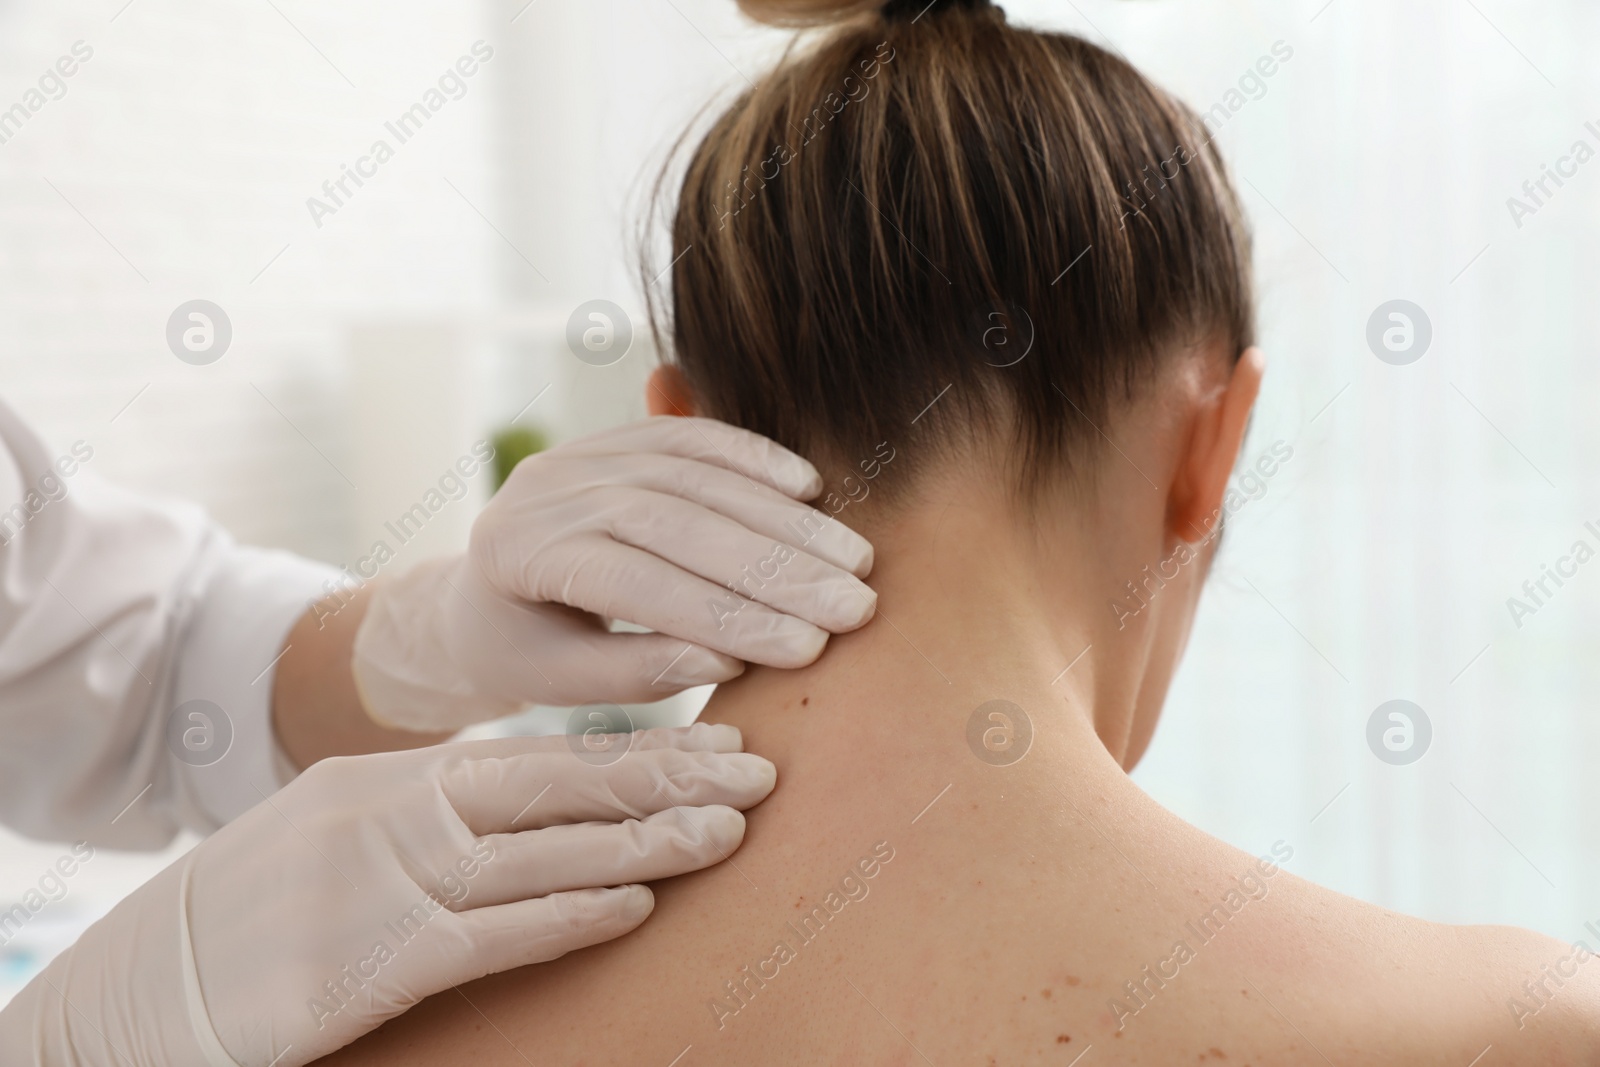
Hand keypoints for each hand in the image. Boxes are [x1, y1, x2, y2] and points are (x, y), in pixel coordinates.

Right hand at [0, 724, 774, 1066]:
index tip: (719, 745)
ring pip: (549, 850)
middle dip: (668, 775)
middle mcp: (404, 809)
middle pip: (562, 785)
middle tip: (759, 771)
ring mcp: (394, 877)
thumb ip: (441, 810)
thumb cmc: (266, 906)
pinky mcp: (384, 955)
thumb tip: (542, 807)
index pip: (545, 756)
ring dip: (646, 840)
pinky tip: (636, 900)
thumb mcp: (349, 827)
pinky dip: (574, 912)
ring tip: (728, 830)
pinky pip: (500, 928)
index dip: (641, 751)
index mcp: (400, 776)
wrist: (159, 975)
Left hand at [352, 416, 875, 729]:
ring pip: (696, 476)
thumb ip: (636, 671)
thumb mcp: (559, 682)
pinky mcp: (617, 437)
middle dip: (774, 567)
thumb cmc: (522, 653)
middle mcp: (547, 488)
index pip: (637, 582)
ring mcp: (583, 452)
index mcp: (519, 551)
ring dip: (783, 519)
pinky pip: (693, 436)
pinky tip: (812, 490)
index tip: (805, 648)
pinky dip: (756, 458)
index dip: (726, 614)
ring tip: (854, 562)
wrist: (477, 596)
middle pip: (677, 520)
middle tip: (854, 606)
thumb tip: (728, 659)